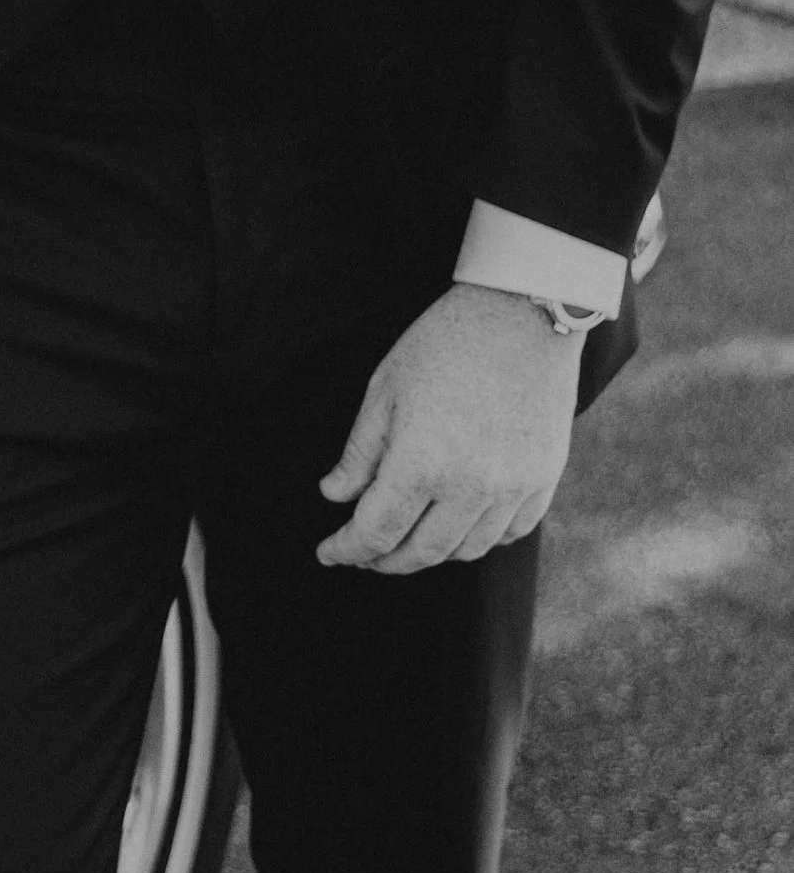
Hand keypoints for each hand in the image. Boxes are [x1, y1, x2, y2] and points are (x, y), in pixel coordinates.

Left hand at [317, 283, 583, 573]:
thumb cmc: (443, 342)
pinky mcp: (544, 477)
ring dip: (432, 553)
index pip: (376, 531)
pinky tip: (460, 526)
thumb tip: (335, 495)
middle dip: (385, 560)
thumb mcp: (384, 389)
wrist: (521, 312)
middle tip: (365, 555)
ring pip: (467, 549)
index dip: (348, 549)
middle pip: (421, 552)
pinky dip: (481, 539)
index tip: (328, 553)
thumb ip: (360, 452)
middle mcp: (470, 487)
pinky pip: (511, 531)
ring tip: (409, 540)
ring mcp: (513, 487)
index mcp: (420, 464)